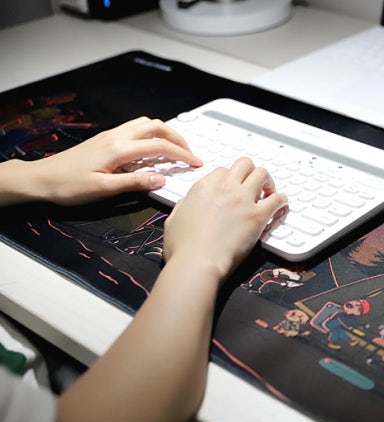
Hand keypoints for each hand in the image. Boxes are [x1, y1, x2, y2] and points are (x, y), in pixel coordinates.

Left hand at [31, 117, 201, 204]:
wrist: (41, 179)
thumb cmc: (68, 186)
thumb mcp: (104, 189)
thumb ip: (135, 182)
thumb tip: (162, 178)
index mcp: (118, 149)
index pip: (159, 146)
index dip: (182, 154)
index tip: (196, 163)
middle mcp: (116, 137)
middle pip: (156, 126)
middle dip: (177, 138)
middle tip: (190, 153)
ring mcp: (110, 136)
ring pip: (145, 124)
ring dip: (164, 134)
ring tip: (174, 150)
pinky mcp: (105, 140)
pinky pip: (135, 130)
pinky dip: (151, 136)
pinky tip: (152, 151)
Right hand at [163, 157, 287, 280]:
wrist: (197, 263)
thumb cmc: (183, 249)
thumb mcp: (173, 220)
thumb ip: (183, 207)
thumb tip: (187, 203)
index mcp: (203, 188)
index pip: (222, 171)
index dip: (230, 179)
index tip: (234, 187)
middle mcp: (224, 189)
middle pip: (244, 165)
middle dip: (250, 172)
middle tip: (254, 185)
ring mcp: (242, 200)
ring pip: (262, 174)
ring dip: (267, 182)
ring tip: (268, 193)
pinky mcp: (257, 215)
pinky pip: (277, 198)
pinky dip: (282, 200)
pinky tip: (281, 205)